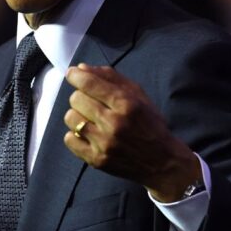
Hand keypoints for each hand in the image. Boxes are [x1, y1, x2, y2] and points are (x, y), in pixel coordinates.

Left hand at [62, 63, 200, 201]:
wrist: (161, 162)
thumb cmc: (150, 124)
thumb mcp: (139, 96)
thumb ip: (111, 78)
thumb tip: (81, 68)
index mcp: (126, 104)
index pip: (89, 84)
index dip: (75, 76)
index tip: (72, 74)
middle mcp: (114, 123)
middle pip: (76, 99)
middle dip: (81, 96)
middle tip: (90, 102)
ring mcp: (104, 143)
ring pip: (70, 118)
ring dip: (77, 115)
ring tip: (90, 119)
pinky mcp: (96, 160)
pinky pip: (69, 140)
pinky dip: (74, 135)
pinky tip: (87, 134)